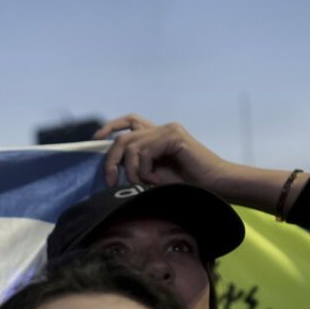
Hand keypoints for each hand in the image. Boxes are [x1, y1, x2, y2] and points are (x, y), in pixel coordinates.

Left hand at [96, 116, 248, 194]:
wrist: (214, 187)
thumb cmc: (186, 185)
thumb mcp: (152, 175)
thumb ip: (136, 166)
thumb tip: (110, 170)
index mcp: (156, 135)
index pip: (129, 121)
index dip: (110, 127)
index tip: (95, 139)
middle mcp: (162, 128)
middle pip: (123, 138)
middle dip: (111, 161)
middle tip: (111, 181)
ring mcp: (169, 130)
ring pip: (131, 147)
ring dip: (131, 171)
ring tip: (143, 184)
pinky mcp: (175, 137)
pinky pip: (145, 152)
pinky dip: (145, 171)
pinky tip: (156, 181)